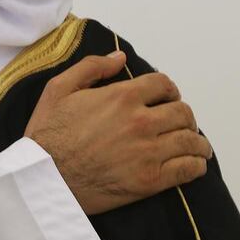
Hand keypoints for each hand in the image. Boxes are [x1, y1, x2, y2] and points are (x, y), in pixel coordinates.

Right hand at [23, 52, 212, 214]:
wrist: (42, 176)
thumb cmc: (47, 133)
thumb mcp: (58, 88)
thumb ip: (91, 67)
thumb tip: (120, 58)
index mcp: (121, 97)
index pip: (163, 84)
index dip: (168, 88)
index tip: (166, 96)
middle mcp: (140, 122)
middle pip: (182, 112)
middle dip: (182, 114)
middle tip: (176, 121)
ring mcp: (148, 152)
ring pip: (190, 140)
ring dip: (196, 140)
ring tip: (192, 143)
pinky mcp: (150, 180)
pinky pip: (188, 169)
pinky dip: (196, 164)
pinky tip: (191, 162)